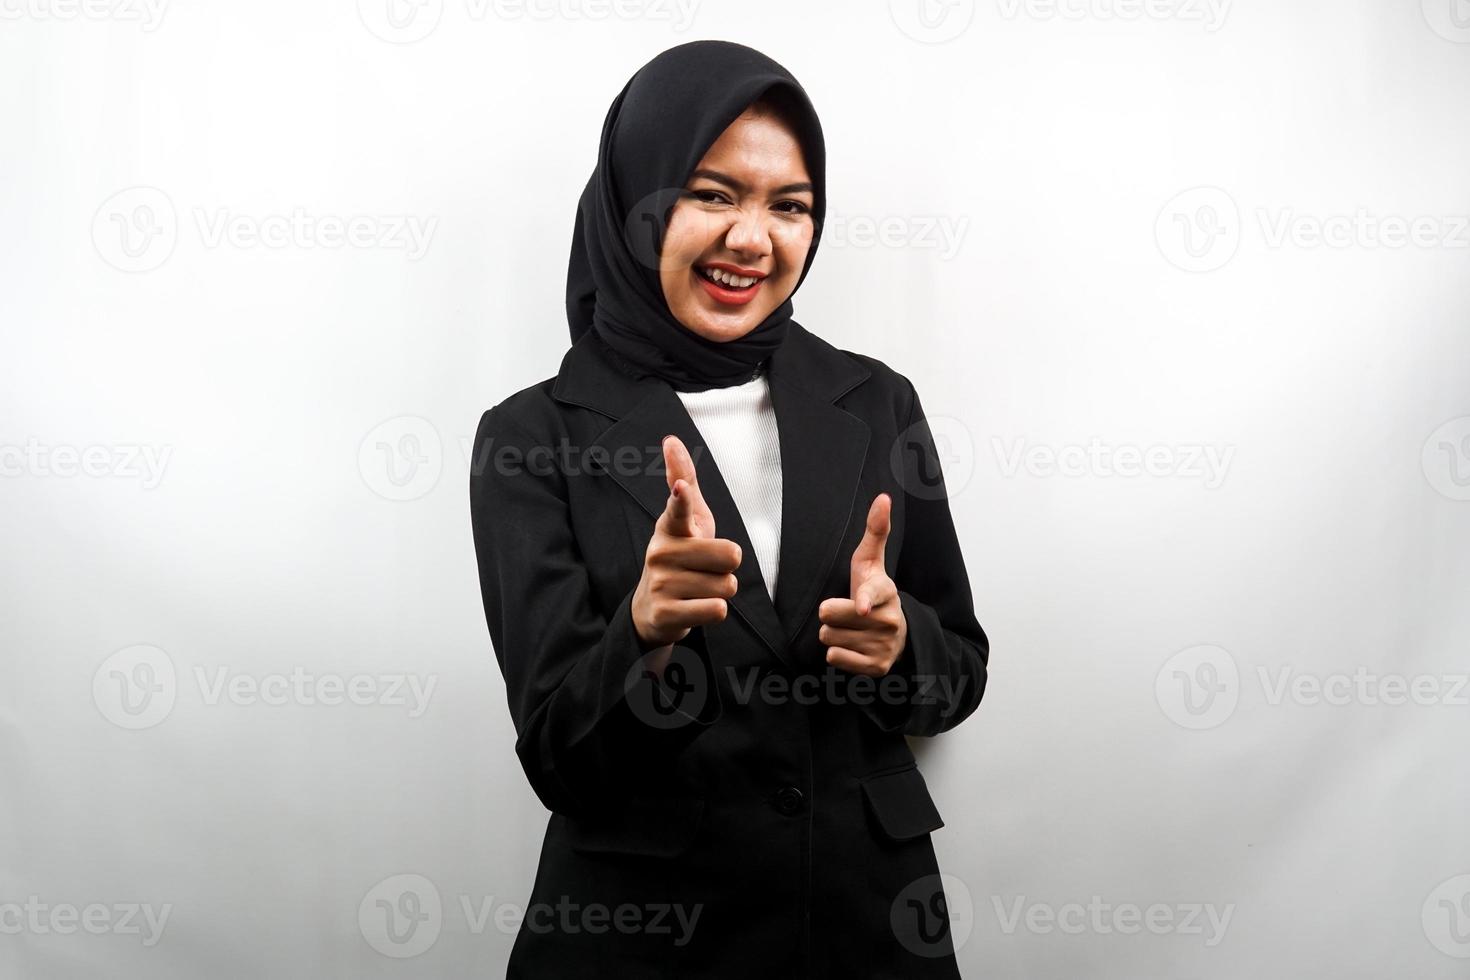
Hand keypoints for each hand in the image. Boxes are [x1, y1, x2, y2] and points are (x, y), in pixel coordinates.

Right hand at [631, 435, 742, 651]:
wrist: (653, 609)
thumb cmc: (679, 555)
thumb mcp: (686, 519)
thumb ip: (683, 479)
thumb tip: (671, 439)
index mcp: (670, 527)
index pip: (677, 509)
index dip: (681, 499)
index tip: (680, 489)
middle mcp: (661, 553)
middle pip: (731, 556)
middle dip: (728, 567)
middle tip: (705, 569)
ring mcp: (662, 584)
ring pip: (727, 586)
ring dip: (720, 591)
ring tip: (697, 590)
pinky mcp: (666, 614)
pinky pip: (717, 610)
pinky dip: (714, 611)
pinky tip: (695, 608)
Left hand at [819, 492, 907, 676]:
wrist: (895, 635)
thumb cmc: (872, 591)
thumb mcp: (871, 561)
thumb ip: (876, 530)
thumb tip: (883, 497)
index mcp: (887, 592)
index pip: (872, 595)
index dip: (863, 601)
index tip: (862, 607)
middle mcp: (889, 620)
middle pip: (831, 618)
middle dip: (830, 614)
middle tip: (846, 611)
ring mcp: (884, 646)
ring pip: (830, 638)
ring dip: (833, 634)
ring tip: (851, 629)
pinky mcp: (876, 667)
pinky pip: (835, 657)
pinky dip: (837, 653)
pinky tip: (852, 645)